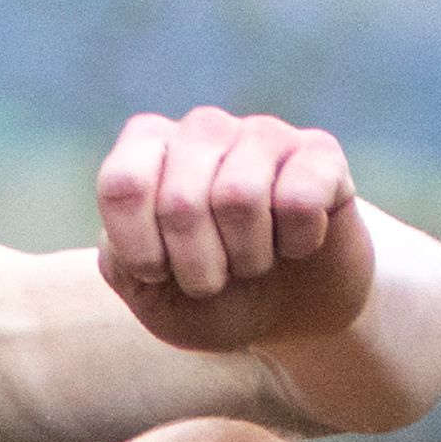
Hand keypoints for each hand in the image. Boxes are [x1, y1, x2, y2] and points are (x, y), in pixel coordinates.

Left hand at [93, 107, 372, 356]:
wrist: (291, 312)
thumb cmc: (212, 298)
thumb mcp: (151, 296)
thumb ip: (120, 260)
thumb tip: (133, 222)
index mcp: (147, 149)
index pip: (123, 186)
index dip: (140, 250)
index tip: (157, 275)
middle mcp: (203, 128)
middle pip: (180, 202)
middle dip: (198, 266)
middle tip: (215, 278)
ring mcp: (263, 134)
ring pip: (239, 197)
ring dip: (248, 257)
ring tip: (255, 260)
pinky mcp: (319, 153)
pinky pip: (300, 200)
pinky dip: (298, 244)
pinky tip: (297, 244)